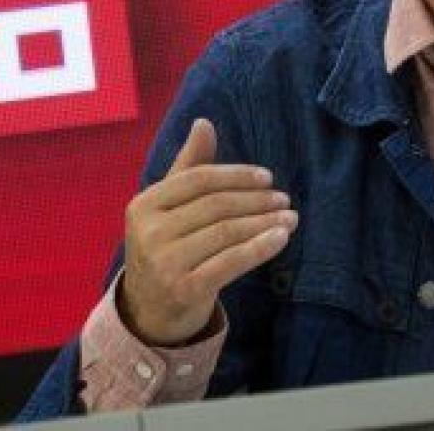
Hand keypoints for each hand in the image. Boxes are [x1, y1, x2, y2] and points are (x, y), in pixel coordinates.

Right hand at [120, 119, 297, 345]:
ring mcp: (165, 263)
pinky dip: (260, 248)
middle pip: (215, 206)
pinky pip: (231, 263)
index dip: (236, 175)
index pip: (198, 180)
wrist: (148, 311)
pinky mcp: (185, 289)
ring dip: (264, 223)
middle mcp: (149, 232)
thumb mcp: (168, 208)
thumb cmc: (165, 248)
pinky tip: (281, 238)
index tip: (267, 177)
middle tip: (284, 198)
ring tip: (290, 217)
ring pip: (226, 233)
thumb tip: (204, 123)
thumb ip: (188, 166)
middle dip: (255, 200)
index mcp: (144, 205)